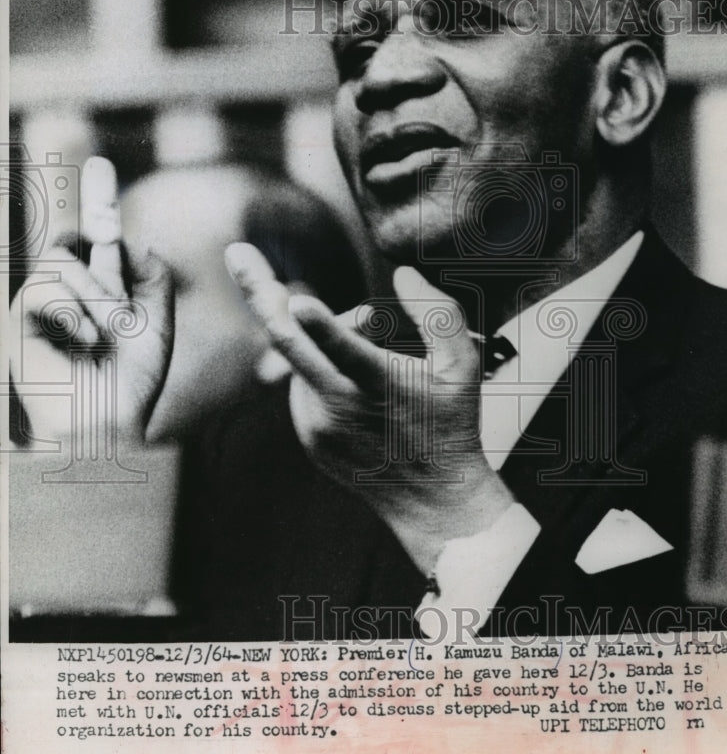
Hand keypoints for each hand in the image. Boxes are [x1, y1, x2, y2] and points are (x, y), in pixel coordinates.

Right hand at [9, 157, 174, 445]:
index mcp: (101, 289)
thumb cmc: (132, 380)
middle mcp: (69, 292)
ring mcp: (41, 305)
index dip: (98, 199)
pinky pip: (46, 290)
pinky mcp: (21, 320)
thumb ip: (151, 277)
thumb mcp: (155, 322)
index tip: (98, 164)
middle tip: (118, 286)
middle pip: (72, 238)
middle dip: (95, 234)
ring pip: (63, 262)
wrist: (108, 423)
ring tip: (111, 332)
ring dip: (98, 296)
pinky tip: (89, 340)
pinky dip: (75, 313)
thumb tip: (134, 243)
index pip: (97, 236)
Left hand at [226, 243, 513, 571]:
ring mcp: (318, 425)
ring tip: (369, 338)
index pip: (344, 349)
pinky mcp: (310, 438)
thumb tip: (403, 274)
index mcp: (379, 385)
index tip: (297, 300)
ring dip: (318, 337)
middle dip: (258, 291)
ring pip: (300, 361)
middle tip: (236, 253)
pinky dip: (321, 371)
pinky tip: (359, 382)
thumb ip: (438, 313)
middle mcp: (340, 406)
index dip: (320, 323)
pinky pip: (304, 388)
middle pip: (286, 342)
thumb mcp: (463, 367)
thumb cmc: (451, 426)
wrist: (433, 501)